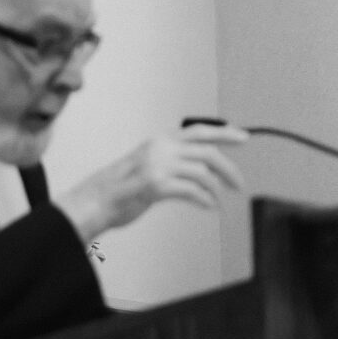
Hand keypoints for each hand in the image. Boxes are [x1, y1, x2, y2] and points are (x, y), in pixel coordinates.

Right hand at [56, 123, 245, 242]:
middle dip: (229, 168)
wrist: (96, 199)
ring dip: (217, 188)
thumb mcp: (149, 164)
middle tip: (239, 183)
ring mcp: (158, 165)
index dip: (224, 133)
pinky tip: (208, 206)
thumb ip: (173, 161)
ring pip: (203, 172)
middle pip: (207, 151)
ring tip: (219, 200)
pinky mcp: (156, 185)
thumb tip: (204, 169)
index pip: (199, 131)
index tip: (243, 137)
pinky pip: (193, 191)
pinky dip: (205, 200)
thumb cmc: (122, 187)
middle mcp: (160, 148)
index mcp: (160, 140)